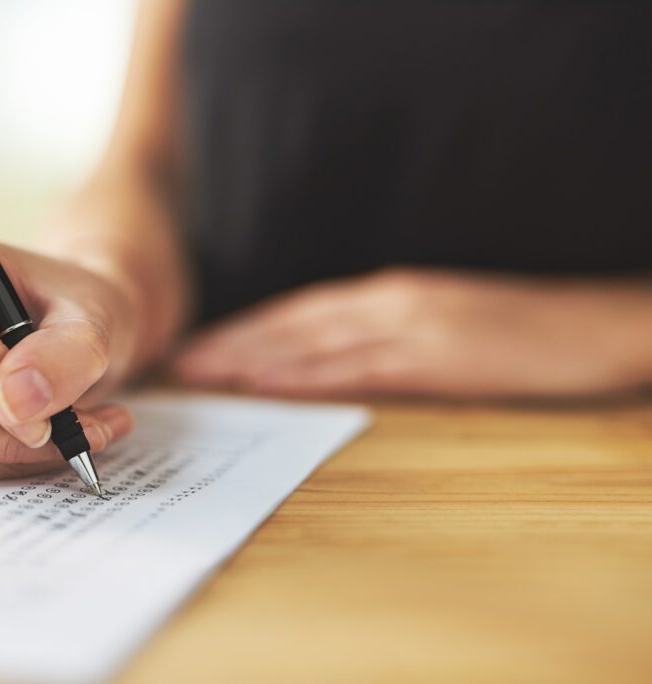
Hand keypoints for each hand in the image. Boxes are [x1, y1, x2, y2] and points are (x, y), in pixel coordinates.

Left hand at [172, 268, 651, 398]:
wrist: (594, 324)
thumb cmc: (518, 331)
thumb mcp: (441, 327)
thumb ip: (385, 339)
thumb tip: (329, 363)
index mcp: (389, 296)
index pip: (300, 312)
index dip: (246, 328)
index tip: (202, 345)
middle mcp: (389, 302)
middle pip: (292, 322)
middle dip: (231, 341)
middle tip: (178, 358)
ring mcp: (411, 325)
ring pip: (313, 340)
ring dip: (252, 355)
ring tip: (201, 370)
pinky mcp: (436, 354)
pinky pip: (357, 366)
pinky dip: (307, 371)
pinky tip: (269, 381)